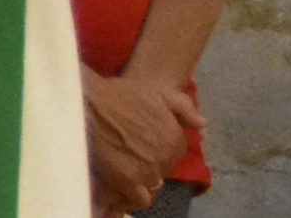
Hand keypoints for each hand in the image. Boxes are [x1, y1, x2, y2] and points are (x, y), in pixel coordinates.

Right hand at [82, 67, 193, 213]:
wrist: (88, 103)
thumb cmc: (119, 95)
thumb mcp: (157, 93)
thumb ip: (183, 108)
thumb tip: (202, 124)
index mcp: (174, 138)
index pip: (175, 152)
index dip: (158, 146)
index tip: (142, 141)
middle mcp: (165, 157)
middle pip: (163, 168)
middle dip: (150, 161)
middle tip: (130, 151)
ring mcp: (147, 170)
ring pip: (153, 184)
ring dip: (141, 177)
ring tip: (123, 165)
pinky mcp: (127, 181)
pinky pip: (139, 198)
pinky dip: (132, 193)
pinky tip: (121, 180)